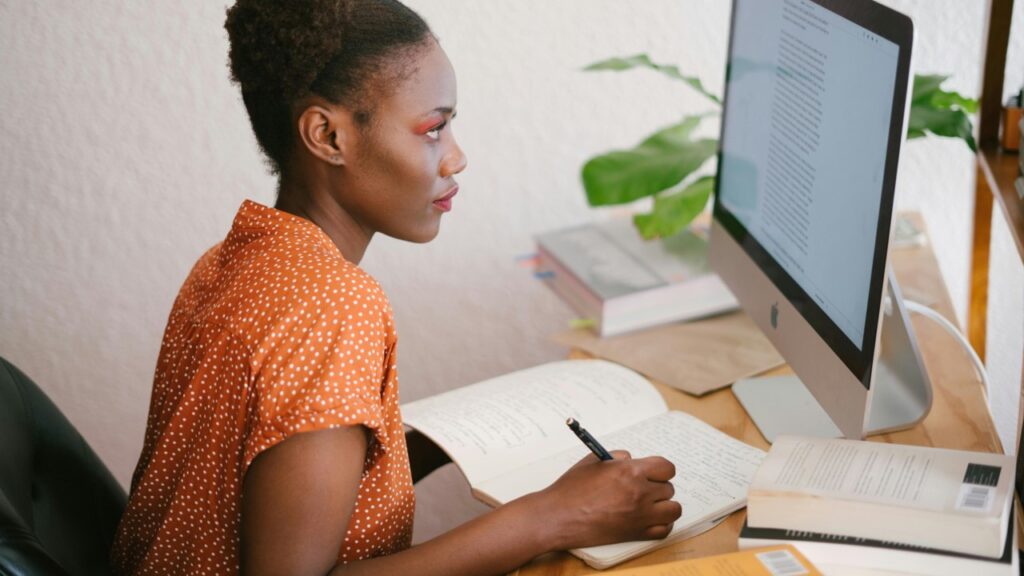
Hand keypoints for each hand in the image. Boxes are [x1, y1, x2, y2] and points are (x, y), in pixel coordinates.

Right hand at [529, 450, 681, 551]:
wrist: (559, 516)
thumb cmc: (571, 489)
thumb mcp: (593, 461)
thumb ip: (617, 457)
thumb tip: (631, 459)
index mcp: (630, 471)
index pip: (666, 467)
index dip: (660, 469)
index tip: (653, 472)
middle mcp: (639, 493)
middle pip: (668, 488)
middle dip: (657, 486)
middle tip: (643, 488)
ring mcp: (640, 515)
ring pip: (673, 509)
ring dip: (664, 505)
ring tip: (651, 504)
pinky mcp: (636, 533)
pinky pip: (665, 529)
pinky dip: (662, 524)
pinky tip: (651, 519)